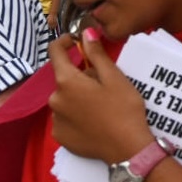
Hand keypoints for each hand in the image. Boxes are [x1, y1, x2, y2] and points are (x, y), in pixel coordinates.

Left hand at [47, 32, 155, 165]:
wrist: (127, 148)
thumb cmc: (123, 108)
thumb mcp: (114, 77)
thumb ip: (96, 54)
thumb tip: (85, 33)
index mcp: (66, 82)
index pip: (55, 53)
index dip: (65, 42)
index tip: (77, 41)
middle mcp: (54, 100)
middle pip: (64, 79)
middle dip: (80, 76)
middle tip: (104, 83)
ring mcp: (55, 120)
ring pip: (65, 99)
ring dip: (78, 96)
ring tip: (101, 105)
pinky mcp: (60, 137)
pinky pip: (65, 118)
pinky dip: (76, 115)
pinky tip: (94, 121)